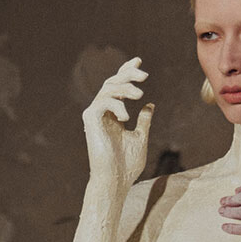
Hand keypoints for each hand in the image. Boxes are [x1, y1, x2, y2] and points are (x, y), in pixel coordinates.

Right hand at [83, 57, 153, 191]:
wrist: (115, 180)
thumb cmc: (126, 165)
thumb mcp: (140, 138)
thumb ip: (144, 121)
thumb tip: (150, 105)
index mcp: (113, 115)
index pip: (118, 87)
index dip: (127, 72)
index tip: (138, 61)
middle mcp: (102, 112)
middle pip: (112, 82)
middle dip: (128, 74)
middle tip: (145, 75)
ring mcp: (95, 115)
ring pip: (108, 88)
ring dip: (125, 88)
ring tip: (140, 94)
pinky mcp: (90, 119)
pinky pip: (103, 101)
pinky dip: (116, 104)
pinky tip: (126, 116)